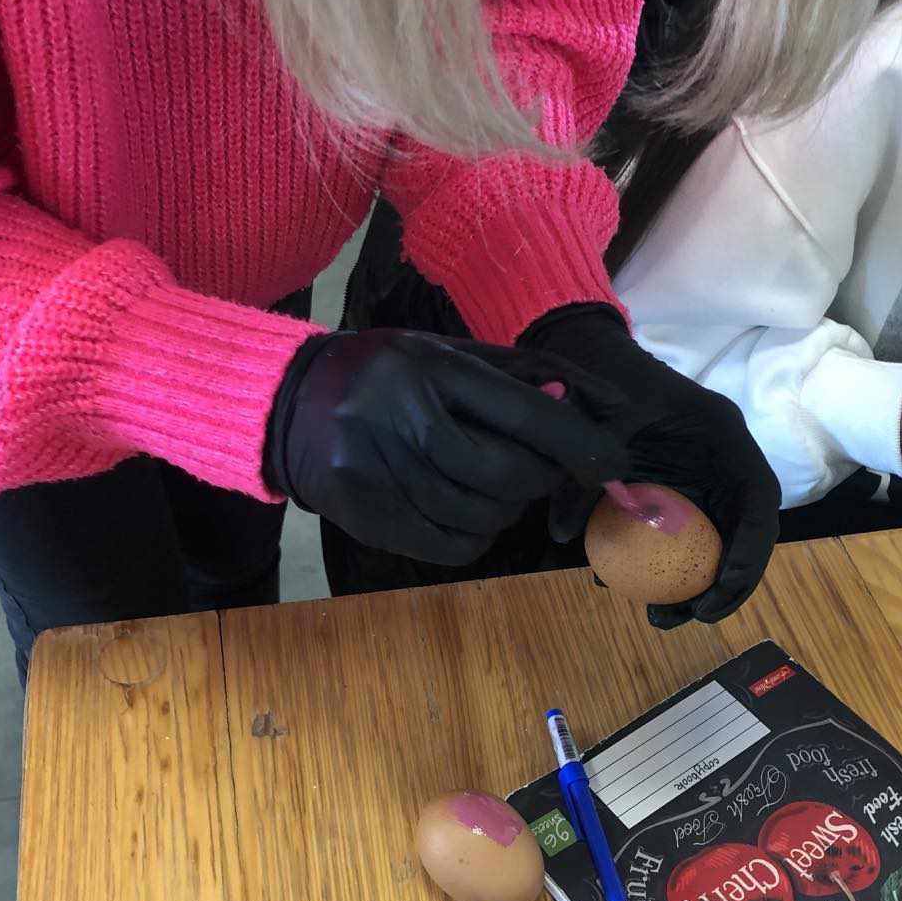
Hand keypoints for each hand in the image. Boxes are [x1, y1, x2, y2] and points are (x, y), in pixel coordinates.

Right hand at [265, 329, 627, 564]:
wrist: (287, 405)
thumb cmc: (383, 374)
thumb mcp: (443, 354)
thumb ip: (513, 373)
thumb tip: (582, 400)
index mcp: (427, 367)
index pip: (522, 412)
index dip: (577, 443)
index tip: (614, 463)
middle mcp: (399, 417)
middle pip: (503, 473)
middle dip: (541, 479)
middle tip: (547, 473)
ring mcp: (376, 470)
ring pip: (479, 515)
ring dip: (509, 509)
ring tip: (500, 489)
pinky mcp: (363, 515)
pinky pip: (448, 546)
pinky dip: (477, 537)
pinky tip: (472, 514)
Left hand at [519, 304, 779, 624]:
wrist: (593, 360)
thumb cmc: (608, 380)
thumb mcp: (598, 423)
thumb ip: (583, 474)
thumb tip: (563, 533)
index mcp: (723, 437)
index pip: (757, 501)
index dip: (749, 552)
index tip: (720, 593)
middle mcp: (722, 463)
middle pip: (742, 532)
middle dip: (725, 584)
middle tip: (689, 619)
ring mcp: (701, 480)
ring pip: (712, 542)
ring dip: (692, 585)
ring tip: (658, 618)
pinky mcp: (676, 491)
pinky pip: (677, 537)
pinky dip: (658, 564)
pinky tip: (622, 586)